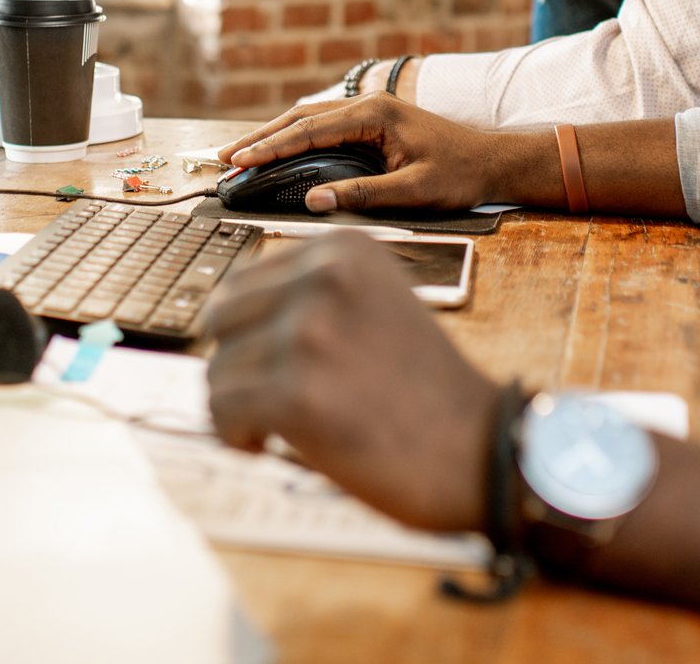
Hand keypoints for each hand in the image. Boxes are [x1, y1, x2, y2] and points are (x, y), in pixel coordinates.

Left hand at [206, 234, 496, 531]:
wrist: (481, 450)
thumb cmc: (425, 391)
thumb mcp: (374, 306)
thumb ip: (312, 297)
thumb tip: (229, 316)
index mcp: (344, 249)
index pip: (244, 280)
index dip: (249, 333)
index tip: (275, 365)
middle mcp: (324, 277)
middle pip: (222, 319)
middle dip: (238, 364)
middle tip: (270, 398)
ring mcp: (309, 331)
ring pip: (217, 369)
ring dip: (240, 407)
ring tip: (281, 426)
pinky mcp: (296, 391)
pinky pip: (222, 410)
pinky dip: (237, 435)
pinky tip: (268, 444)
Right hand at [215, 93, 556, 213]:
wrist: (495, 162)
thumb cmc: (461, 176)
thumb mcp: (414, 191)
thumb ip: (363, 194)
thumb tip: (314, 200)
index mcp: (375, 114)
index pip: (310, 130)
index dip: (270, 147)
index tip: (240, 161)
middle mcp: (368, 105)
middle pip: (301, 118)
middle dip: (261, 138)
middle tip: (224, 158)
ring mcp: (370, 112)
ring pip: (309, 120)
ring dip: (274, 136)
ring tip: (240, 154)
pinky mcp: (372, 124)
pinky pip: (323, 128)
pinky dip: (295, 138)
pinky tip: (278, 151)